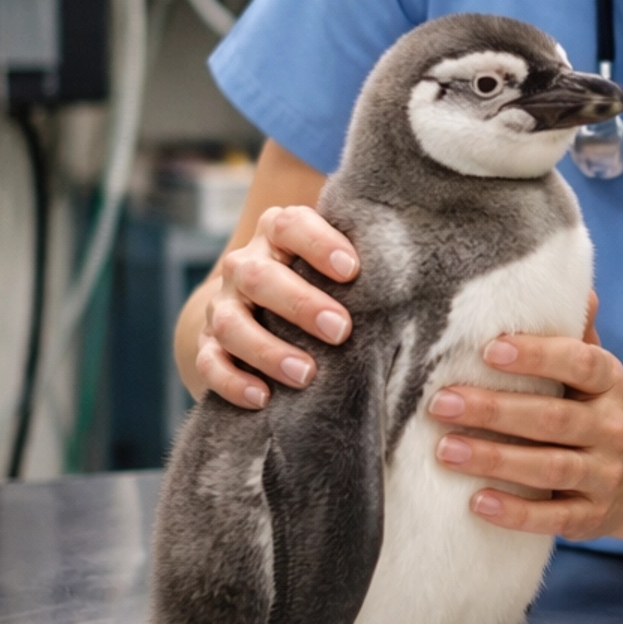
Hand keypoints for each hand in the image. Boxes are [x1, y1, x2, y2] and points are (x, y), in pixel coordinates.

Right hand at [195, 205, 358, 409]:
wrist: (262, 304)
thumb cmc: (321, 280)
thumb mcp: (337, 264)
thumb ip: (362, 263)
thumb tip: (413, 279)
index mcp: (277, 234)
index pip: (290, 226)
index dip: (318, 244)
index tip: (352, 270)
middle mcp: (245, 266)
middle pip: (259, 277)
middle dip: (301, 304)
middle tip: (341, 329)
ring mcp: (223, 306)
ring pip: (232, 324)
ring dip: (268, 350)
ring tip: (306, 374)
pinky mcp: (208, 345)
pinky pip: (210, 363)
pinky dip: (233, 381)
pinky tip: (262, 397)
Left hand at [428, 299, 622, 538]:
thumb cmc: (597, 413)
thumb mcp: (596, 373)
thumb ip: (577, 335)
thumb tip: (574, 285)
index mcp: (610, 384)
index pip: (581, 363)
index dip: (538, 355)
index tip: (489, 349)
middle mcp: (611, 429)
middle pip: (554, 419)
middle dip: (496, 411)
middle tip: (441, 402)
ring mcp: (603, 476)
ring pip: (549, 469)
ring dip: (496, 460)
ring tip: (445, 450)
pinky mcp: (590, 517)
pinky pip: (553, 518)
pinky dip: (516, 512)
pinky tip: (476, 502)